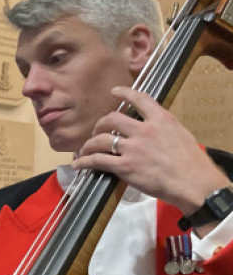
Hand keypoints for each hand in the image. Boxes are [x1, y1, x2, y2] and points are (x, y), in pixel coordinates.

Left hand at [72, 87, 228, 225]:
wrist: (194, 183)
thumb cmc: (192, 164)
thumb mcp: (181, 135)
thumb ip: (164, 129)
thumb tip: (154, 129)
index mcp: (161, 120)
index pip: (140, 99)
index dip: (124, 93)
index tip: (114, 91)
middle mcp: (145, 130)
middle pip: (112, 119)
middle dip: (100, 124)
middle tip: (96, 131)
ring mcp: (133, 148)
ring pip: (100, 139)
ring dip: (89, 144)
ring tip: (85, 149)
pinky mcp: (125, 166)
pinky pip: (98, 160)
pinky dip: (85, 162)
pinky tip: (79, 164)